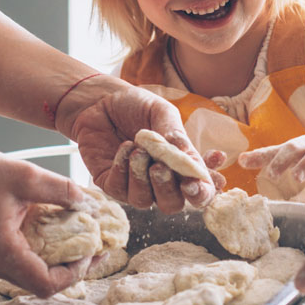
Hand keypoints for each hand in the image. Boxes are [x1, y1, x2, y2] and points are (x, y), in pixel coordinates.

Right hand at [0, 142, 90, 296]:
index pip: (45, 284)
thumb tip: (88, 202)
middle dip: (71, 268)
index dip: (75, 272)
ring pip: (31, 273)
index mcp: (0, 252)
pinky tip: (57, 230)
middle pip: (40, 283)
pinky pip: (21, 260)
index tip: (91, 251)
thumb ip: (60, 190)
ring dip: (57, 260)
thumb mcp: (25, 175)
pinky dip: (43, 251)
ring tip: (81, 239)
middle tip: (94, 248)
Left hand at [57, 80, 221, 211]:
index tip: (193, 181)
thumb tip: (189, 157)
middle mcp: (160, 180)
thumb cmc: (137, 106)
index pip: (199, 190)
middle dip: (168, 189)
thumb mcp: (162, 113)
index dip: (201, 192)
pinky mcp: (110, 183)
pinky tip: (125, 146)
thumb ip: (175, 135)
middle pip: (172, 204)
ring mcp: (134, 184)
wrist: (102, 99)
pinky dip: (122, 168)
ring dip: (142, 177)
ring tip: (139, 150)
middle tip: (161, 167)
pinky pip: (118, 189)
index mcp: (181, 165)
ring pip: (143, 201)